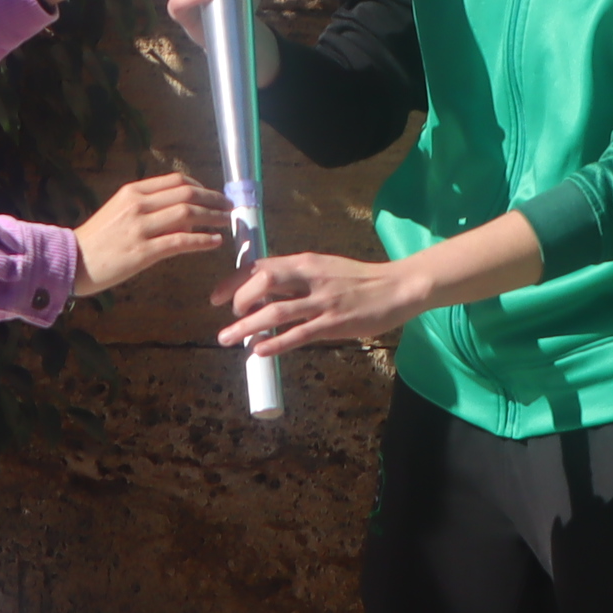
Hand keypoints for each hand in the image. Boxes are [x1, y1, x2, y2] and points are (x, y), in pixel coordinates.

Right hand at [71, 174, 231, 295]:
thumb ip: (148, 208)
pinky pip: (181, 243)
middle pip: (187, 194)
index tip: (213, 196)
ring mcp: (140, 228)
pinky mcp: (143, 252)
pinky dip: (202, 241)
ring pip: (188, 215)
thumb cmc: (97, 239)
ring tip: (227, 222)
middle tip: (228, 207)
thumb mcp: (120, 212)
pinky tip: (214, 242)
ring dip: (213, 217)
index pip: (176, 181)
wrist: (71, 261)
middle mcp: (137, 205)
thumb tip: (184, 216)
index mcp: (132, 192)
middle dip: (214, 200)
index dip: (202, 187)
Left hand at [222, 250, 423, 356]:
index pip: (260, 266)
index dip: (233, 282)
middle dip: (238, 301)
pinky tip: (259, 350)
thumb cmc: (359, 280)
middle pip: (263, 283)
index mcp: (305, 262)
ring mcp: (322, 302)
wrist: (397, 287)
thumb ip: (296, 277)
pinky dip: (276, 343)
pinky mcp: (334, 324)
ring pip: (276, 312)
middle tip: (228, 318)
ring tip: (227, 339)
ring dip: (247, 326)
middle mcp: (310, 278)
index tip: (216, 298)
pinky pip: (299, 334)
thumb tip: (263, 291)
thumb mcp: (323, 268)